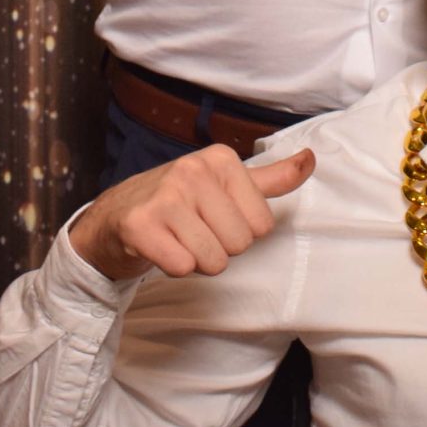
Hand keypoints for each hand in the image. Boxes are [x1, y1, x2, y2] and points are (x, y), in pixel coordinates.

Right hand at [69, 144, 316, 280]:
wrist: (115, 216)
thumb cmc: (179, 202)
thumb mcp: (227, 185)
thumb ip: (272, 179)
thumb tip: (311, 159)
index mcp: (221, 159)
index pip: (262, 225)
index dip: (240, 232)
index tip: (214, 218)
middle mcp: (193, 170)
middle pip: (239, 244)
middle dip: (219, 248)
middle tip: (193, 232)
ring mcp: (165, 195)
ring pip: (213, 260)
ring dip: (197, 260)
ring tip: (178, 240)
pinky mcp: (141, 224)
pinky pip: (183, 266)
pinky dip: (174, 268)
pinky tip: (160, 248)